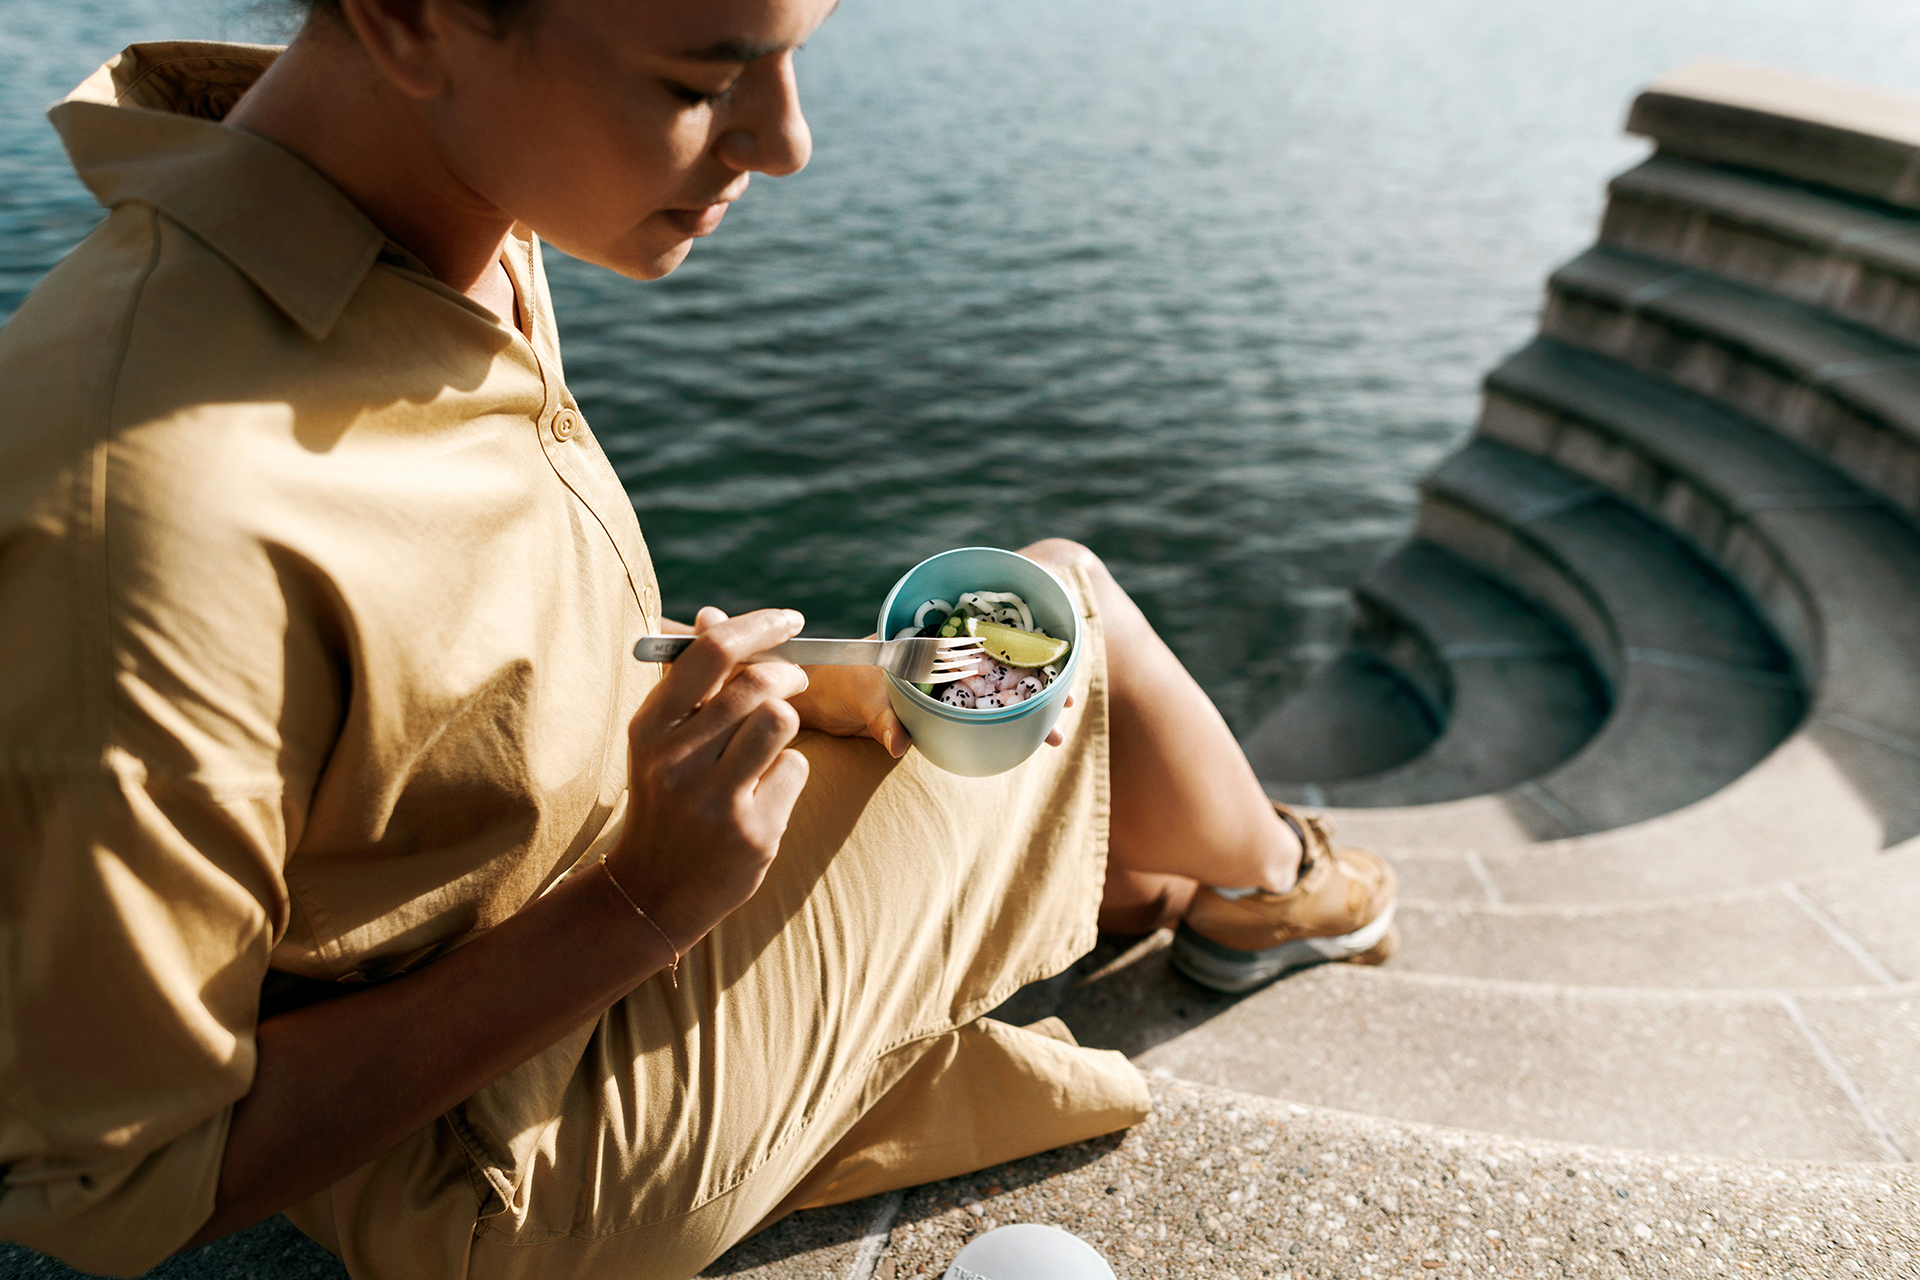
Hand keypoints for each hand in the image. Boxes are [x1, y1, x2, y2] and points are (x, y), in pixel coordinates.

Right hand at [608, 606, 811, 953]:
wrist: (651, 891)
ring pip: (781, 722)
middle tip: (794, 681)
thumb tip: (711, 615)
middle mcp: (676, 760)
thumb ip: (688, 680)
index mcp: (650, 727)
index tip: (790, 620)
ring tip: (774, 735)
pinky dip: (788, 770)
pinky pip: (795, 769)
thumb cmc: (664, 799)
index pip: (711, 653)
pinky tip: (763, 790)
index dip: (759, 626)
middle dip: (788, 675)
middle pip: (757, 685)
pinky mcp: (752, 832)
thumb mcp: (660, 739)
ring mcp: (714, 800)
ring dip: (787, 720)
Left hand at [790, 642, 1077, 753]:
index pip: (988, 642)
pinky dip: (997, 725)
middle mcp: (939, 660)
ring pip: (991, 693)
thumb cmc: (833, 685)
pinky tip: (1019, 740)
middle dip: (1035, 684)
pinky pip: (973, 716)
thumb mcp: (861, 699)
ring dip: (1021, 708)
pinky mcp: (933, 712)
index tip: (1057, 674)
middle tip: (1069, 706)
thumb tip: (900, 746)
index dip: (1025, 656)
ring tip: (1052, 732)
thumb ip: (882, 721)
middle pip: (999, 666)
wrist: (810, 698)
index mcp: (929, 644)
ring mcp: (939, 686)